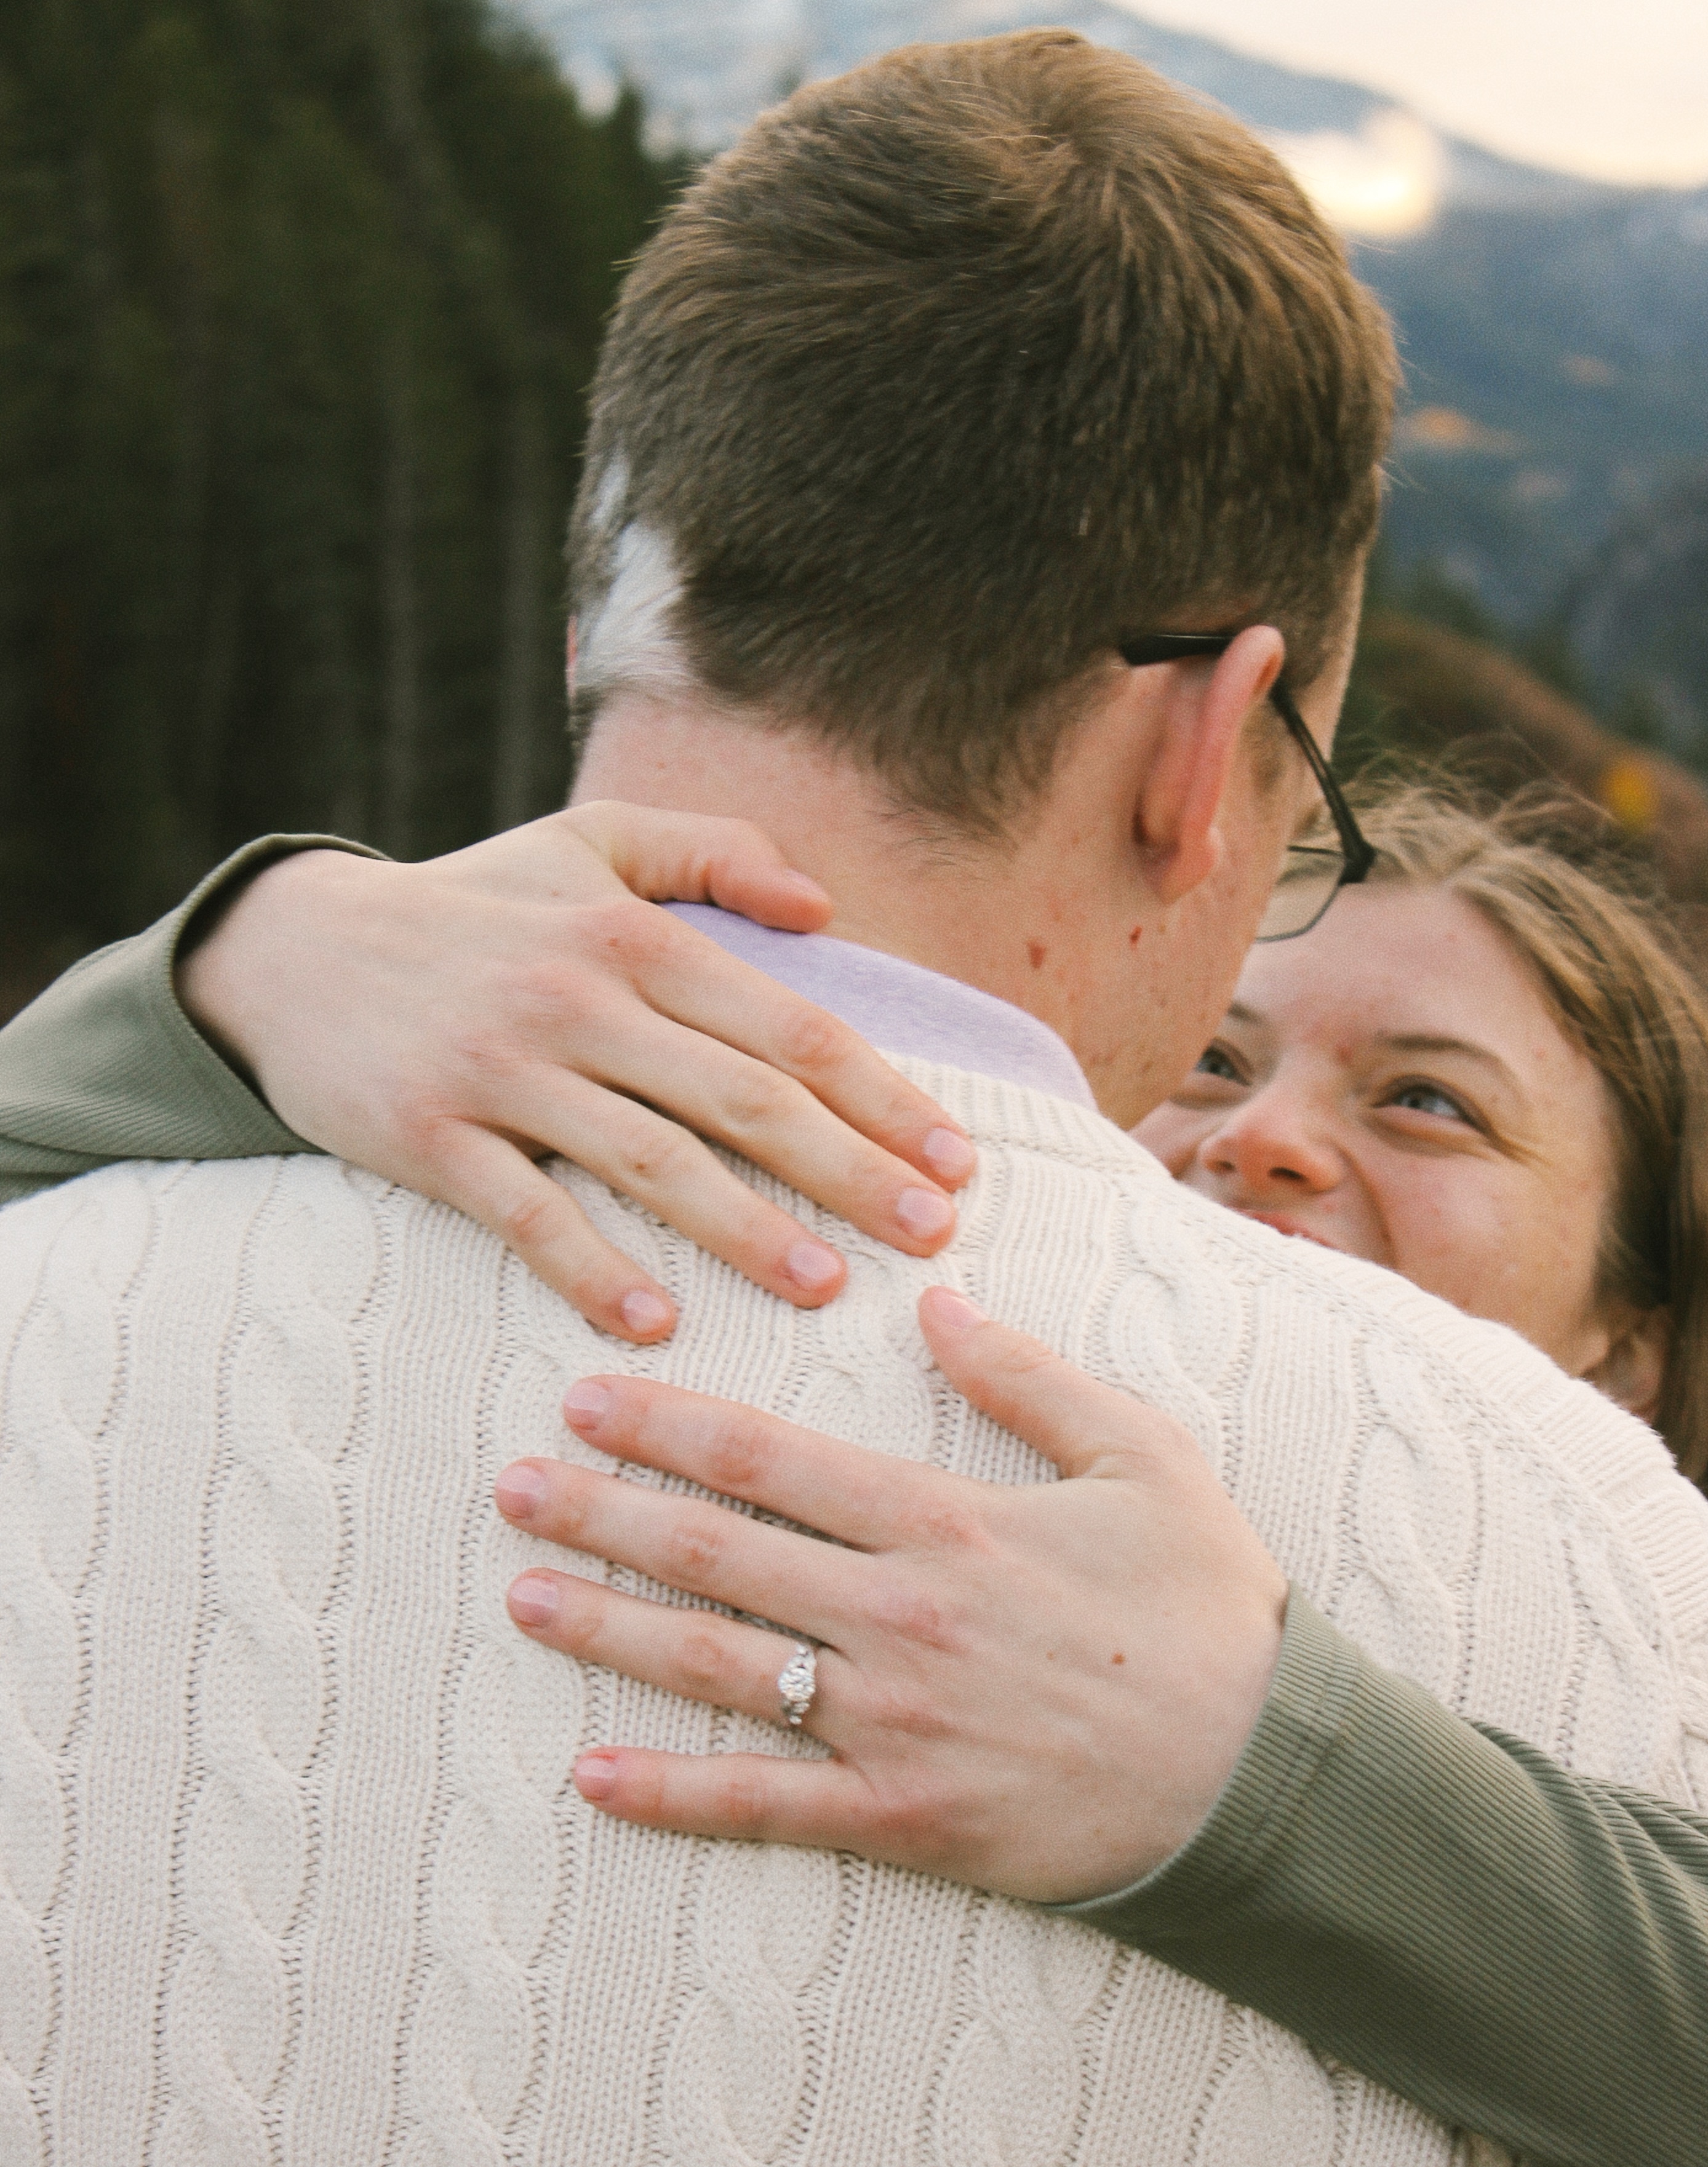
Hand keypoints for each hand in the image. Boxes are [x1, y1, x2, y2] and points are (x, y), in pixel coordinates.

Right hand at [178, 802, 975, 1340]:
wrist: (293, 948)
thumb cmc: (469, 906)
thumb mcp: (587, 845)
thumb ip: (711, 853)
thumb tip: (825, 906)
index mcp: (636, 936)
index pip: (787, 1028)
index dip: (881, 1097)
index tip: (954, 1163)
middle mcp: (580, 1001)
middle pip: (742, 1101)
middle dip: (848, 1172)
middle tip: (929, 1237)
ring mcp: (504, 1071)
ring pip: (650, 1161)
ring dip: (745, 1230)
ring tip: (823, 1287)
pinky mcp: (433, 1136)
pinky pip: (528, 1213)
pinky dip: (593, 1268)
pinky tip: (657, 1321)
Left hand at [494, 1288, 1287, 1902]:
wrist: (1266, 1778)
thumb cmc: (1211, 1612)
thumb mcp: (1145, 1458)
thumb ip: (1030, 1378)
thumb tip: (935, 1301)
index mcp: (948, 1524)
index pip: (771, 1461)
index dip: (665, 1425)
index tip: (585, 1400)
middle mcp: (900, 1620)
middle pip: (718, 1554)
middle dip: (604, 1513)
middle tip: (512, 1486)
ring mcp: (894, 1727)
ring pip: (719, 1670)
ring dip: (611, 1631)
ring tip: (524, 1597)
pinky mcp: (904, 1823)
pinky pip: (766, 1808)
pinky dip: (673, 1796)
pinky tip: (592, 1778)